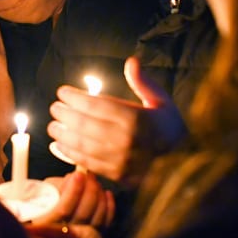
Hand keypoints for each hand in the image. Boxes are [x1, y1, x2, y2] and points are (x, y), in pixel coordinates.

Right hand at [35, 172, 114, 229]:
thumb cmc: (48, 197)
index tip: (78, 174)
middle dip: (89, 191)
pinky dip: (109, 207)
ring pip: (96, 220)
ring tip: (96, 182)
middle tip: (90, 176)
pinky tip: (107, 193)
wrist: (53, 209)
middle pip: (83, 215)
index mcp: (48, 222)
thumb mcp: (48, 188)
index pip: (63, 209)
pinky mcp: (94, 234)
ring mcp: (81, 235)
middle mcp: (66, 232)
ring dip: (99, 197)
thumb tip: (74, 176)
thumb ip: (59, 185)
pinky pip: (106, 223)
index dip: (73, 191)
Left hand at [47, 58, 186, 187]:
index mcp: (137, 119)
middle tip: (54, 108)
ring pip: (83, 145)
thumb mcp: (161, 101)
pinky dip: (70, 154)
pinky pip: (88, 164)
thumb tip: (131, 61)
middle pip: (85, 125)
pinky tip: (60, 145)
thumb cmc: (170, 127)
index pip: (97, 106)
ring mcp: (121, 160)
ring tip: (52, 126)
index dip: (75, 98)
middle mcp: (126, 140)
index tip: (62, 91)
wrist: (185, 163)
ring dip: (63, 135)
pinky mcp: (117, 176)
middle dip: (65, 115)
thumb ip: (143, 82)